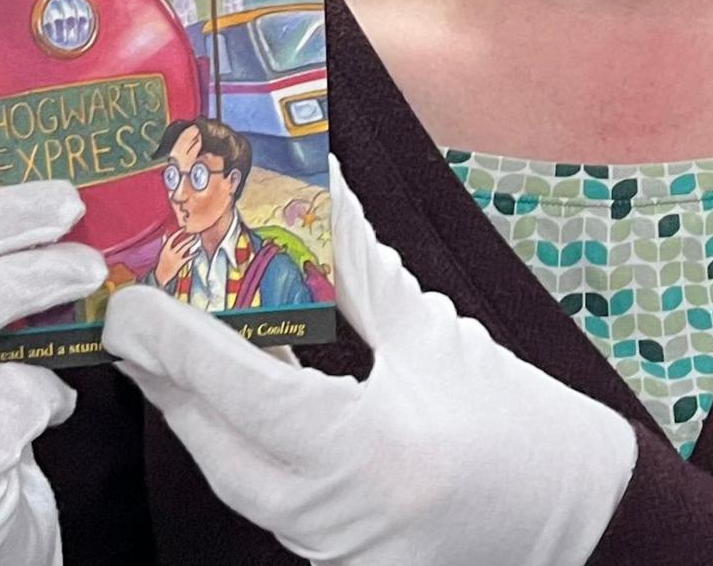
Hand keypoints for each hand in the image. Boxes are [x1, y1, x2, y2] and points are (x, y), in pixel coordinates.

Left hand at [101, 160, 637, 565]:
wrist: (580, 516)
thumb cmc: (522, 426)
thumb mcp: (435, 335)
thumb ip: (358, 266)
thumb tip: (315, 185)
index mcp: (370, 448)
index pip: (245, 392)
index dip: (178, 344)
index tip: (132, 304)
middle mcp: (340, 513)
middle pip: (215, 446)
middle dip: (167, 380)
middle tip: (136, 319)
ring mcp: (337, 551)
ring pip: (234, 479)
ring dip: (200, 413)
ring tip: (175, 349)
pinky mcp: (339, 563)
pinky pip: (269, 501)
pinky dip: (244, 447)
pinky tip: (235, 401)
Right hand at [152, 229, 197, 291]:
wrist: (161, 276)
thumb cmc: (162, 264)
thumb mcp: (162, 253)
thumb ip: (164, 243)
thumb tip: (165, 235)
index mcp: (165, 249)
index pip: (172, 238)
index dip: (178, 232)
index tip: (184, 228)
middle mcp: (170, 252)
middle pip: (181, 243)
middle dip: (189, 237)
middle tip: (195, 233)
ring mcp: (176, 258)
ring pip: (185, 248)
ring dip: (192, 242)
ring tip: (197, 239)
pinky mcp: (180, 264)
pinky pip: (188, 257)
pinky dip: (194, 254)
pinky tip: (198, 252)